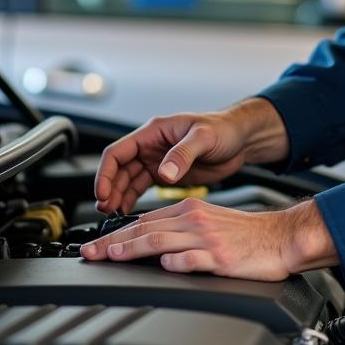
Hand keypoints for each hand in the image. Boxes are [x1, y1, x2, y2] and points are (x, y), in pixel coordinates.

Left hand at [79, 196, 338, 279]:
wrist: (281, 238)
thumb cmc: (246, 235)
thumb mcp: (208, 223)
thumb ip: (179, 230)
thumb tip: (149, 243)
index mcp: (189, 211)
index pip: (144, 221)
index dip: (116, 234)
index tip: (95, 246)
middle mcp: (194, 221)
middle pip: (146, 230)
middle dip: (114, 242)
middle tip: (90, 253)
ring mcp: (207, 239)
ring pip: (164, 241)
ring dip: (136, 248)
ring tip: (113, 256)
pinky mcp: (222, 257)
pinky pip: (196, 258)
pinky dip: (179, 262)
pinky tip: (165, 266)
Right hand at [94, 98, 289, 214]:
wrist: (241, 139)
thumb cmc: (224, 129)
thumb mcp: (204, 138)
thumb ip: (182, 154)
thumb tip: (164, 173)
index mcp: (154, 132)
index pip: (118, 152)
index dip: (106, 173)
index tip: (103, 193)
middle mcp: (152, 146)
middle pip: (119, 169)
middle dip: (109, 189)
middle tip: (106, 210)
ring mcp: (158, 160)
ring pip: (128, 180)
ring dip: (119, 196)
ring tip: (113, 215)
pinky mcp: (168, 173)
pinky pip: (142, 187)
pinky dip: (133, 199)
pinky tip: (130, 212)